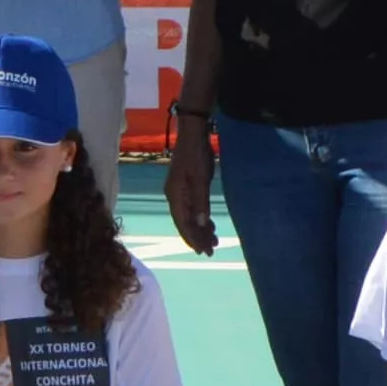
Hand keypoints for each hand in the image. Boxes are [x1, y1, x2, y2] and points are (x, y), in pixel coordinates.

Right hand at [162, 124, 219, 257]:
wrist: (192, 134)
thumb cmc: (197, 155)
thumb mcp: (201, 180)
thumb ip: (200, 203)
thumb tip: (200, 226)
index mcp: (175, 196)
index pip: (183, 223)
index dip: (193, 238)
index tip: (204, 251)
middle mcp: (173, 196)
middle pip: (184, 222)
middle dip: (197, 237)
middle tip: (211, 250)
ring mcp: (178, 192)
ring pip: (188, 216)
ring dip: (199, 229)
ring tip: (213, 240)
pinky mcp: (184, 187)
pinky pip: (191, 208)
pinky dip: (199, 218)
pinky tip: (208, 223)